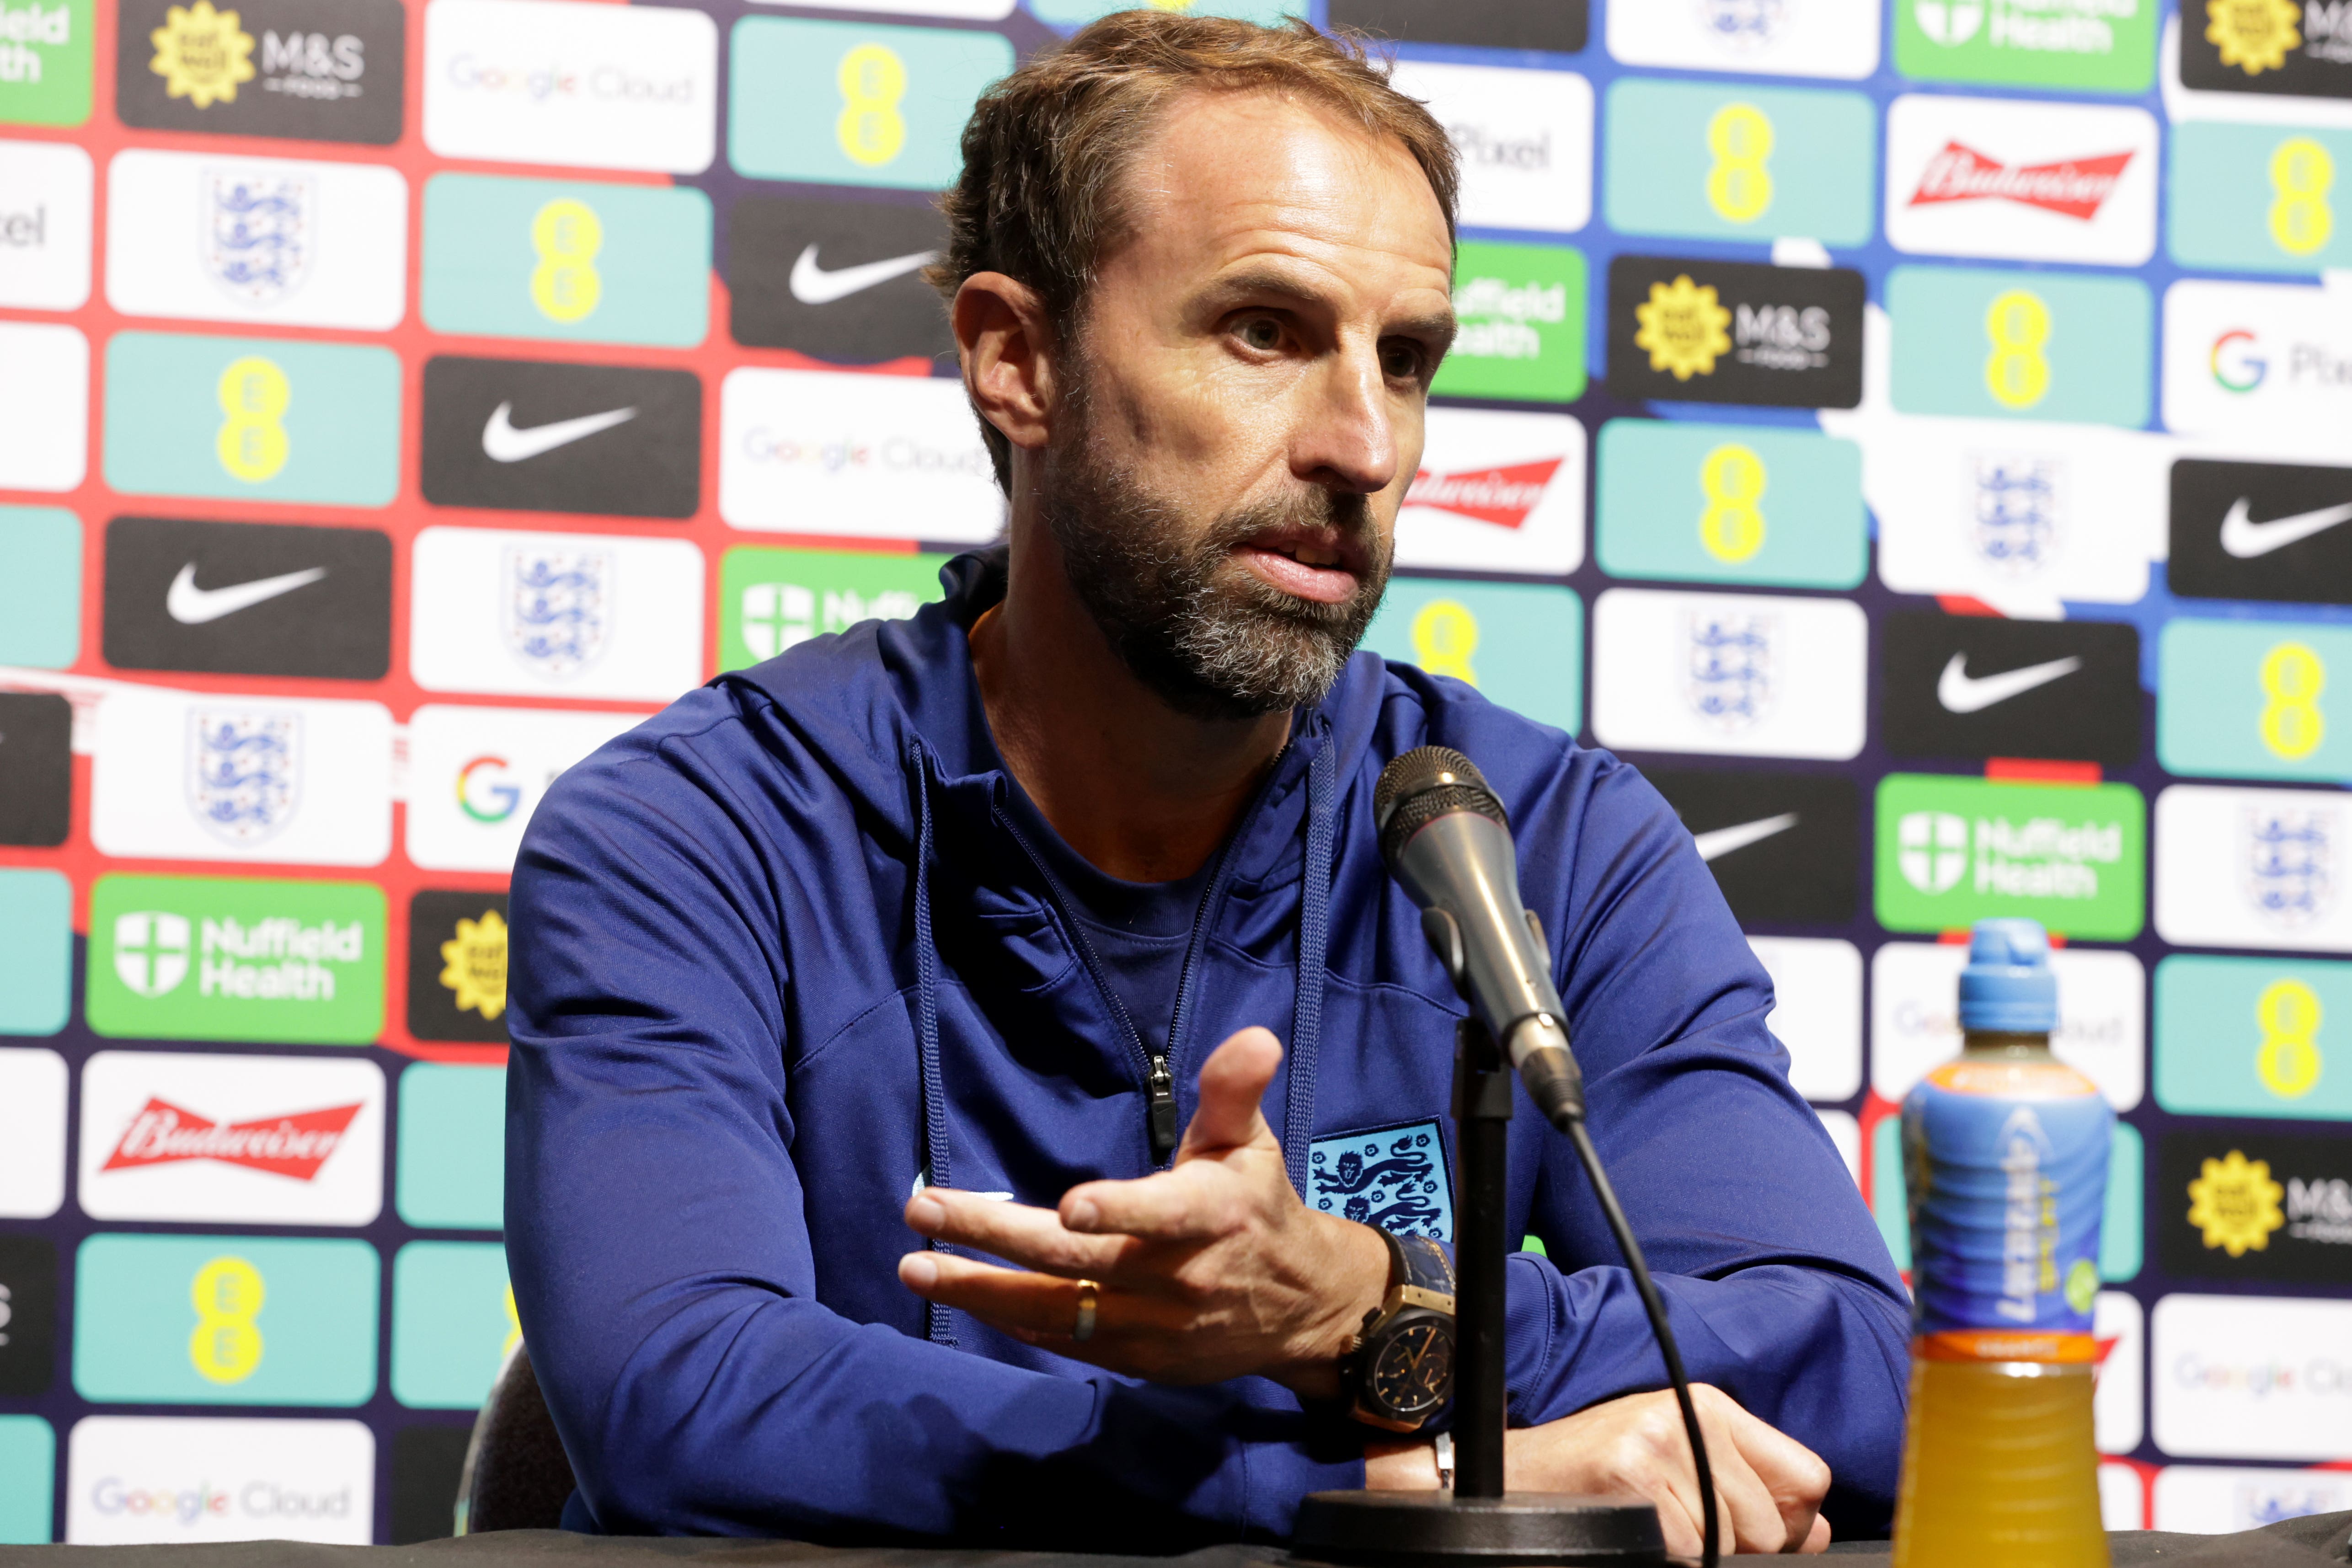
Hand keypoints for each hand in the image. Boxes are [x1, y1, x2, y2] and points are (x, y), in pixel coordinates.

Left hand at [896, 1026, 1388, 1396]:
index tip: (1065, 1206)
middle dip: (994, 1237)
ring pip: (1058, 1312)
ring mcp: (1156, 1326)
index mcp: (1212, 1215)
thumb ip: (1234, 1090)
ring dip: (982, 1291)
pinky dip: (1014, 1322)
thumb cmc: (1258, 1207)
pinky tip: (967, 1296)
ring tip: (916, 1266)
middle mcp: (1181, 1276)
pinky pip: (1066, 1343)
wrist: (1301, 1310)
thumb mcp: (1251, 1143)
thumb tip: (1254, 1036)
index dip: (1116, 1211)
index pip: (1161, 1214)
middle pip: (1077, 1263)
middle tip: (924, 1211)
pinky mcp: (1139, 1360)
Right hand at [1496, 1386, 1831, 1555]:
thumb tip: (1817, 1532)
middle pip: (1773, 1524)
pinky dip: (1671, 1555)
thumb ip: (1754, 1488)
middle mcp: (1693, 1416)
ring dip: (1701, 1551)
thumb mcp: (1684, 1459)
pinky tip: (1643, 1533)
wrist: (1522, 1474)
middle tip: (1688, 1529)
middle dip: (1742, 1547)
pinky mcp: (1636, 1476)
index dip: (1793, 1522)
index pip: (1808, 1476)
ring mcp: (1664, 1444)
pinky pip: (1692, 1550)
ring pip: (1733, 1543)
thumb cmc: (1605, 1470)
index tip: (1760, 1532)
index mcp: (1713, 1406)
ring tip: (1658, 1525)